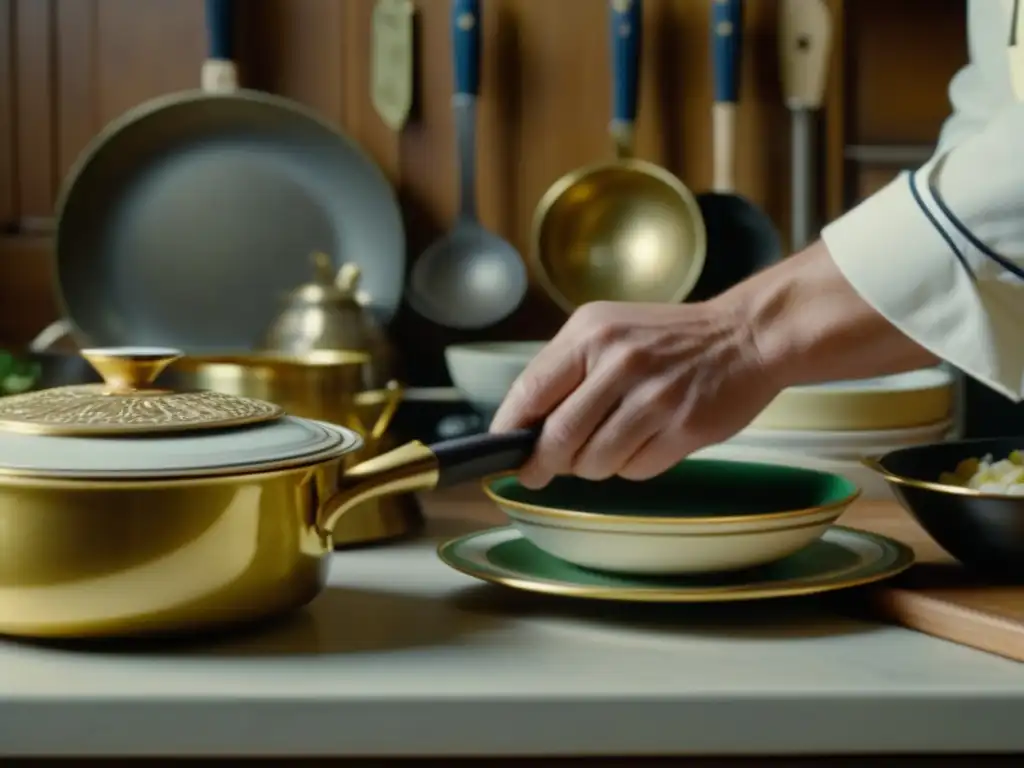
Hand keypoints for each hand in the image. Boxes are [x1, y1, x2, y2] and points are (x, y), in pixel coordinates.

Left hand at [489, 298, 780, 488]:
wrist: (746, 336)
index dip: (511, 431)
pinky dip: (630, 467)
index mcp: (591, 333)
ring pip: (595, 461)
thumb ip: (565, 371)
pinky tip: (646, 441)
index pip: (530, 392)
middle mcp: (620, 361)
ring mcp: (655, 396)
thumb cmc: (667, 339)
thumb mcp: (608, 331)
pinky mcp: (684, 427)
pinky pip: (635, 470)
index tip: (505, 452)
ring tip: (610, 444)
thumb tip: (522, 428)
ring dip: (592, 466)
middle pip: (559, 438)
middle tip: (542, 471)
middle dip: (545, 464)